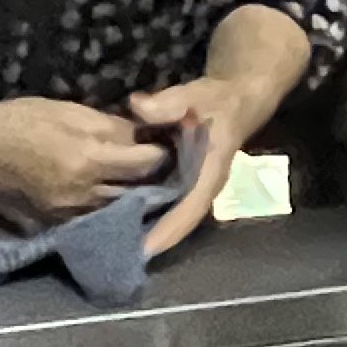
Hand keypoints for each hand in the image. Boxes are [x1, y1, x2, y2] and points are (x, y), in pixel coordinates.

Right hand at [0, 97, 166, 230]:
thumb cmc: (20, 120)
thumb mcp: (70, 112)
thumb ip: (110, 126)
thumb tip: (143, 134)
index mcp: (87, 159)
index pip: (146, 163)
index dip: (163, 152)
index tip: (171, 140)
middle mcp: (83, 193)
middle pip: (138, 190)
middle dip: (156, 177)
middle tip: (168, 160)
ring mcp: (70, 211)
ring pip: (120, 207)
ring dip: (137, 193)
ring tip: (149, 177)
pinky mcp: (58, 220)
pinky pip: (96, 215)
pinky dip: (112, 205)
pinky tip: (119, 192)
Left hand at [124, 4, 314, 255]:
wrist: (236, 100)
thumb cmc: (218, 101)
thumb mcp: (198, 94)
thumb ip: (170, 102)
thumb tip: (137, 105)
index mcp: (210, 174)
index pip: (189, 210)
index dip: (167, 231)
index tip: (141, 250)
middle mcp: (203, 189)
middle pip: (177, 224)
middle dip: (149, 238)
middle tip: (113, 251)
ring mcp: (193, 189)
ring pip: (169, 218)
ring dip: (144, 229)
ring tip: (110, 241)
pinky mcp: (184, 185)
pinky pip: (163, 206)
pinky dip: (143, 212)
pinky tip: (116, 215)